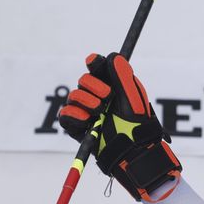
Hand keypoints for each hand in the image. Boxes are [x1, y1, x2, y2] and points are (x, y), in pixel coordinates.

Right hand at [58, 53, 181, 201]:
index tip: (95, 63)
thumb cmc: (137, 124)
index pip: (97, 68)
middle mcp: (97, 97)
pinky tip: (87, 119)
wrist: (133, 148)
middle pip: (83, 80)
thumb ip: (123, 76)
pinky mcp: (77, 127)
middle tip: (107, 96)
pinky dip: (74, 115)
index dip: (94, 64)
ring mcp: (86, 112)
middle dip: (93, 85)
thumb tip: (113, 55)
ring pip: (74, 96)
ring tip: (99, 111)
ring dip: (85, 100)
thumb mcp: (133, 97)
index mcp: (111, 87)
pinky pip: (66, 114)